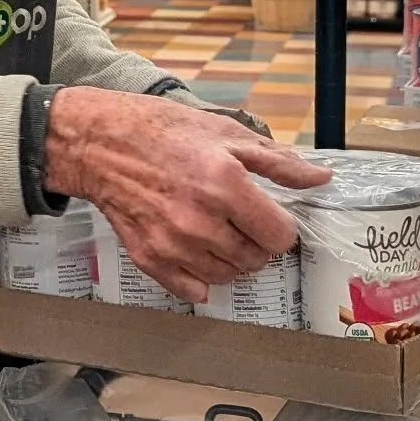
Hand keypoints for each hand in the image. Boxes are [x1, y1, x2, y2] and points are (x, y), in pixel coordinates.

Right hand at [42, 87, 330, 304]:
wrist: (100, 143)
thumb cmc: (161, 131)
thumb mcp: (225, 133)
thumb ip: (277, 162)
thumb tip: (319, 178)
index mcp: (225, 184)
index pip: (280, 236)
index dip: (281, 227)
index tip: (270, 217)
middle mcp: (201, 220)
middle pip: (256, 260)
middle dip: (257, 243)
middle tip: (242, 221)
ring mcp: (174, 244)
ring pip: (228, 277)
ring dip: (232, 260)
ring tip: (218, 232)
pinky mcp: (150, 258)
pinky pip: (193, 290)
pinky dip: (201, 278)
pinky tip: (197, 253)